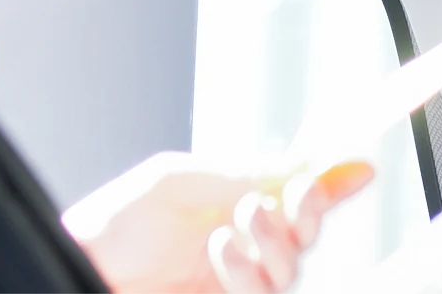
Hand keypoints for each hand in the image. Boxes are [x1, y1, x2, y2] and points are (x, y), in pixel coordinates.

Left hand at [62, 153, 375, 293]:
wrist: (82, 268)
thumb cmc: (116, 223)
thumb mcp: (180, 180)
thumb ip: (241, 172)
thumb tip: (301, 162)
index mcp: (232, 199)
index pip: (296, 190)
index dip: (332, 181)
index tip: (360, 166)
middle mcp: (241, 240)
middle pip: (305, 232)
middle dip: (312, 211)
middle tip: (298, 195)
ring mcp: (235, 279)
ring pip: (291, 267)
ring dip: (275, 240)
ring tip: (240, 220)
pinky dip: (249, 268)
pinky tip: (223, 248)